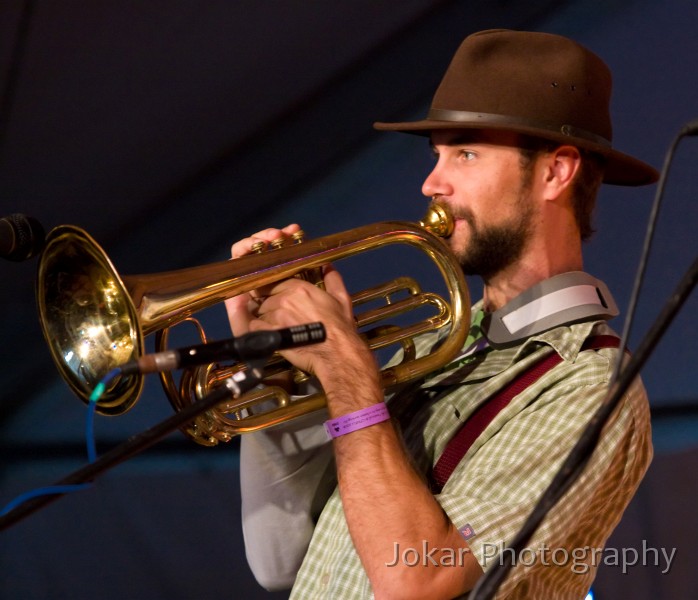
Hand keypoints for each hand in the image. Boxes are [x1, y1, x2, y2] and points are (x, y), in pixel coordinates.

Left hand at [224, 225, 376, 389]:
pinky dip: (259, 329)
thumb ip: (333, 279)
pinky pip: (255, 326)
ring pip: (260, 311)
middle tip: (277, 313)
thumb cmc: (340, 328)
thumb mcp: (342, 299)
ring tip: (275, 325)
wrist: (337, 353)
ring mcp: (277, 315)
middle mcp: (285, 299)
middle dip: (268, 304)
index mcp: (299, 288)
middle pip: (264, 297)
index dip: (273, 291)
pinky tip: (269, 333)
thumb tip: (328, 266)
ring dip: (264, 317)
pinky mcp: (272, 332)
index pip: (274, 282)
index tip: (276, 297)